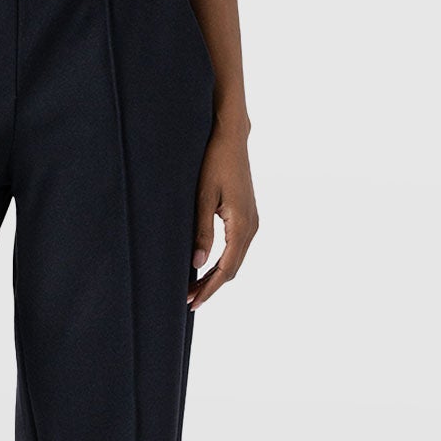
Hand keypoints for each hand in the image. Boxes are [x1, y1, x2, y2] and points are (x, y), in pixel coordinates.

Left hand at [187, 123, 257, 308]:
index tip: (192, 301)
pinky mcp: (248, 216)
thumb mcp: (203, 197)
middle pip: (232, 269)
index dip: (209, 288)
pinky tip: (206, 266)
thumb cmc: (214, 162)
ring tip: (194, 288)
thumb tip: (197, 263)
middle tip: (188, 300)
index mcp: (242, 225)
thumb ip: (201, 231)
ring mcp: (252, 222)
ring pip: (235, 260)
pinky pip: (236, 248)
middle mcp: (252, 227)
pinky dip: (222, 262)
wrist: (231, 139)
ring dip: (216, 276)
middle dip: (211, 286)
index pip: (226, 269)